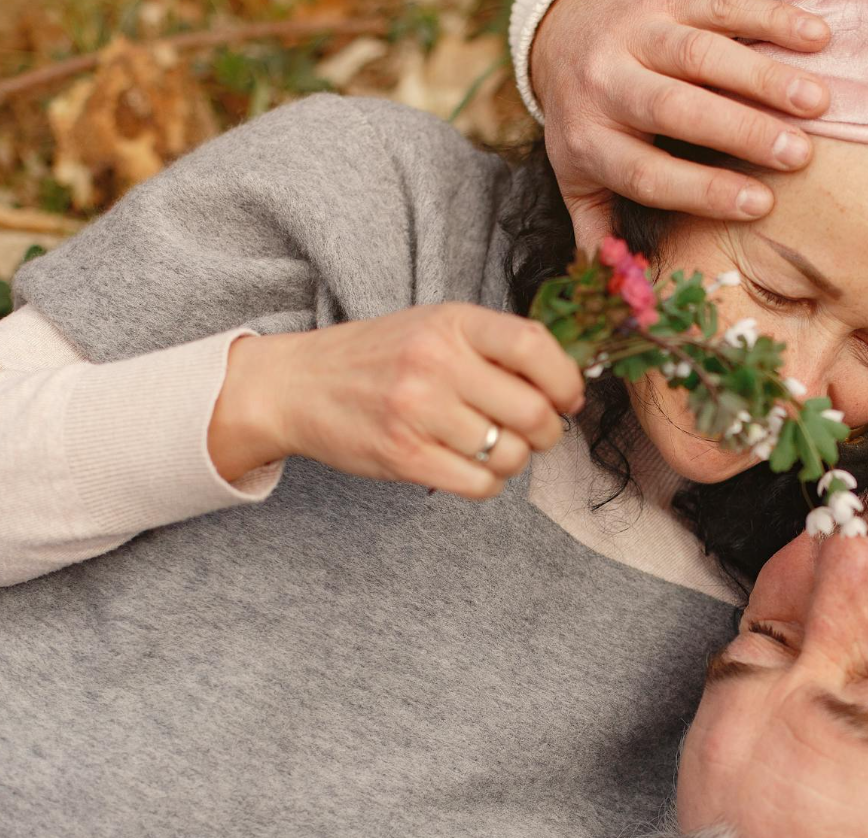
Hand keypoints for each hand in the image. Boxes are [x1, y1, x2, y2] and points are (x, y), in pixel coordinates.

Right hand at [209, 304, 585, 498]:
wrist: (299, 385)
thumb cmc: (380, 357)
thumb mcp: (436, 327)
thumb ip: (496, 346)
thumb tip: (568, 383)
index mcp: (452, 322)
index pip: (535, 346)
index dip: (566, 380)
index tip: (567, 397)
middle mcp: (435, 363)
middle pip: (533, 411)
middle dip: (549, 431)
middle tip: (537, 432)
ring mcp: (418, 412)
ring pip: (511, 454)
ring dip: (515, 459)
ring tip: (493, 446)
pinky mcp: (405, 457)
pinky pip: (480, 485)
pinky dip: (488, 482)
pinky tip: (471, 466)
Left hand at [530, 0, 832, 246]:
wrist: (557, 36)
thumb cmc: (588, 123)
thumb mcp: (579, 179)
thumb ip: (601, 232)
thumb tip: (627, 297)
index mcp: (590, 141)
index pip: (646, 172)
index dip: (702, 189)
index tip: (760, 204)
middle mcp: (606, 83)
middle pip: (674, 108)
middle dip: (739, 130)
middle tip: (799, 154)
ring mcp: (635, 33)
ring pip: (699, 52)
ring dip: (763, 74)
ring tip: (818, 101)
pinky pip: (718, 2)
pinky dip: (771, 14)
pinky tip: (816, 35)